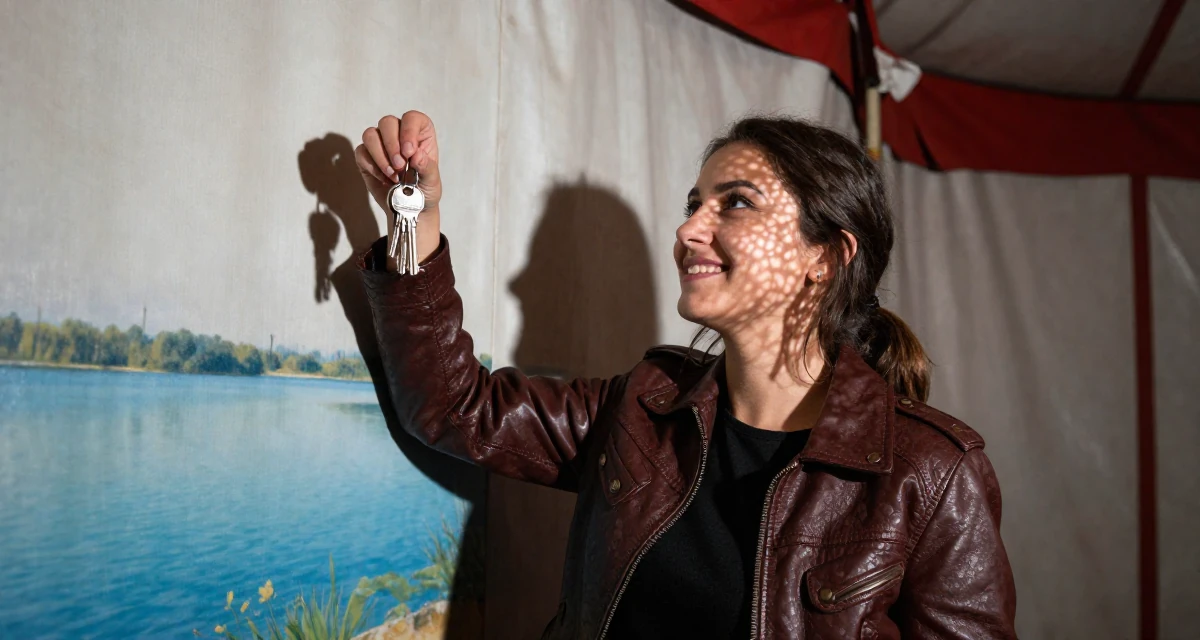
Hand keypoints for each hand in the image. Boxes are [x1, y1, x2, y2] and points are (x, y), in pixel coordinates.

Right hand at [355, 111, 442, 266]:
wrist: (410, 210)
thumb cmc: (424, 191)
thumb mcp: (432, 181)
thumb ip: (428, 168)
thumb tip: (417, 156)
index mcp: (420, 134)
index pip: (412, 118)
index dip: (409, 130)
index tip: (409, 152)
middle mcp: (399, 134)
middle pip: (387, 122)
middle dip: (391, 145)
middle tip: (400, 167)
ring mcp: (381, 144)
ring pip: (370, 134)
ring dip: (380, 156)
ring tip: (393, 176)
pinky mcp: (366, 157)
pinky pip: (361, 152)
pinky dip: (371, 166)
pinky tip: (383, 179)